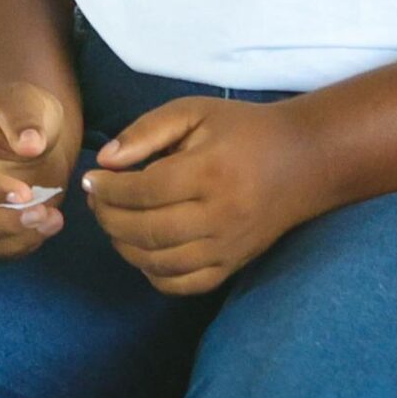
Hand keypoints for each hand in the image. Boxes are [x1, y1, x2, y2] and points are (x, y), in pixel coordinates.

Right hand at [0, 82, 79, 261]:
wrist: (31, 136)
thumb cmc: (19, 113)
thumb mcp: (26, 102)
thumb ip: (25, 118)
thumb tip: (29, 144)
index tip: (25, 193)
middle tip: (41, 214)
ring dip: (12, 239)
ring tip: (53, 220)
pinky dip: (18, 246)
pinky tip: (47, 227)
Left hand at [86, 97, 330, 295]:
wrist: (305, 160)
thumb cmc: (243, 130)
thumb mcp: (193, 112)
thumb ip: (146, 131)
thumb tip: (105, 161)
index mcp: (209, 172)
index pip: (143, 191)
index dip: (107, 188)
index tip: (92, 178)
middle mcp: (219, 216)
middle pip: (145, 231)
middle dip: (107, 217)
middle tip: (97, 200)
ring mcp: (228, 248)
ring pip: (159, 263)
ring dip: (123, 246)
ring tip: (114, 221)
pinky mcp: (234, 265)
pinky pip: (184, 285)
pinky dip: (153, 274)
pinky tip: (142, 250)